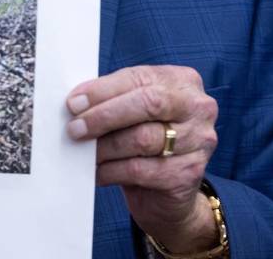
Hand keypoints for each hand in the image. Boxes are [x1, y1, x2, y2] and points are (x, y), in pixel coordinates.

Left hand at [66, 65, 219, 252]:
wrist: (169, 192)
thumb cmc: (147, 139)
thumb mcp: (135, 111)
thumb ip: (114, 100)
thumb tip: (77, 102)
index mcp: (183, 81)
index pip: (139, 79)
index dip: (103, 90)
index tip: (74, 103)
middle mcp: (198, 107)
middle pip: (148, 103)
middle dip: (105, 115)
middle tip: (75, 128)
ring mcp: (199, 140)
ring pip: (142, 139)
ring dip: (105, 147)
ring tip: (83, 152)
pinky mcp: (189, 173)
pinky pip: (141, 170)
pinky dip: (112, 171)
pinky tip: (97, 172)